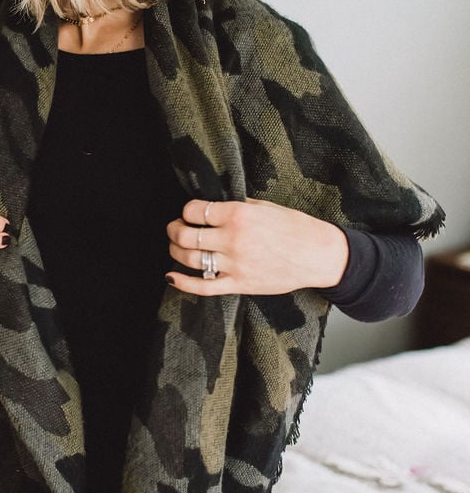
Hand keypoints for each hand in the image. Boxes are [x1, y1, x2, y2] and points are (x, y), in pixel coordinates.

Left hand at [165, 198, 348, 295]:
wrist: (320, 256)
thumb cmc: (296, 228)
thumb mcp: (265, 207)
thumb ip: (236, 206)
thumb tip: (212, 205)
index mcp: (239, 215)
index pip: (195, 210)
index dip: (186, 211)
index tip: (188, 212)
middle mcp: (233, 239)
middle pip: (186, 235)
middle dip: (174, 229)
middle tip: (174, 227)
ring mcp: (234, 264)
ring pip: (190, 258)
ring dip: (175, 250)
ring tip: (175, 245)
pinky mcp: (239, 284)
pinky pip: (203, 287)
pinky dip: (183, 283)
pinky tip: (172, 276)